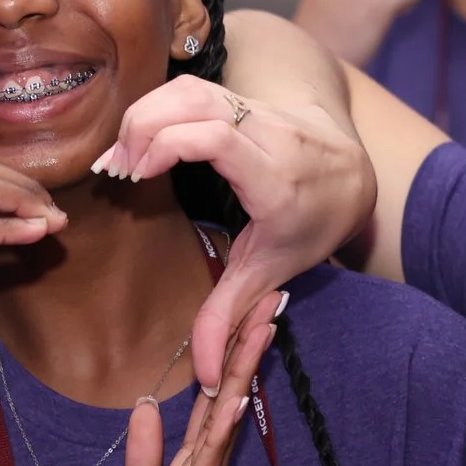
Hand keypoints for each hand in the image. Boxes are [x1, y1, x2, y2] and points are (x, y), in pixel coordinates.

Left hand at [88, 295, 281, 465]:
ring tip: (261, 330)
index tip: (244, 311)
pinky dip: (213, 442)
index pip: (205, 412)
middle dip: (246, 356)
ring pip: (220, 435)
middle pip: (224, 412)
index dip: (224, 361)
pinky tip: (226, 403)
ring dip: (240, 383)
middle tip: (273, 298)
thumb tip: (148, 408)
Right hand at [96, 69, 373, 391]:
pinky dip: (158, 106)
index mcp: (276, 178)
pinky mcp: (242, 97)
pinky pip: (192, 88)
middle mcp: (269, 135)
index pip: (218, 138)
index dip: (168, 146)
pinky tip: (138, 138)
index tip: (135, 175)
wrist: (351, 173)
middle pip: (196, 105)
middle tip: (114, 172)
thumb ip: (230, 315)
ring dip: (145, 114)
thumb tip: (205, 377)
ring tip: (120, 156)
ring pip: (191, 89)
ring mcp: (257, 109)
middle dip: (142, 130)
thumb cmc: (309, 224)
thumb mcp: (271, 271)